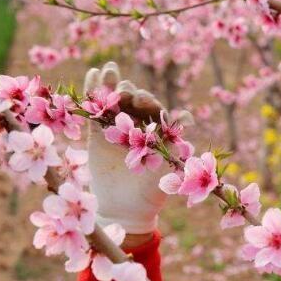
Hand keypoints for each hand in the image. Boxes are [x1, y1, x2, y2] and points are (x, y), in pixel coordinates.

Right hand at [83, 62, 190, 234]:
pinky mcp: (97, 136)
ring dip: (111, 85)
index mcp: (157, 133)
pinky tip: (93, 75)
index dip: (149, 102)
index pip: (155, 110)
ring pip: (114, 103)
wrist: (125, 211)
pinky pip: (95, 113)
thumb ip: (175, 143)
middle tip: (125, 93)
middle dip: (129, 93)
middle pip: (133, 102)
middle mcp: (139, 128)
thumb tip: (187, 115)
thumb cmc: (152, 193)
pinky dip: (93, 95)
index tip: (143, 100)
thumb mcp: (168, 169)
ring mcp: (117, 130)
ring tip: (108, 70)